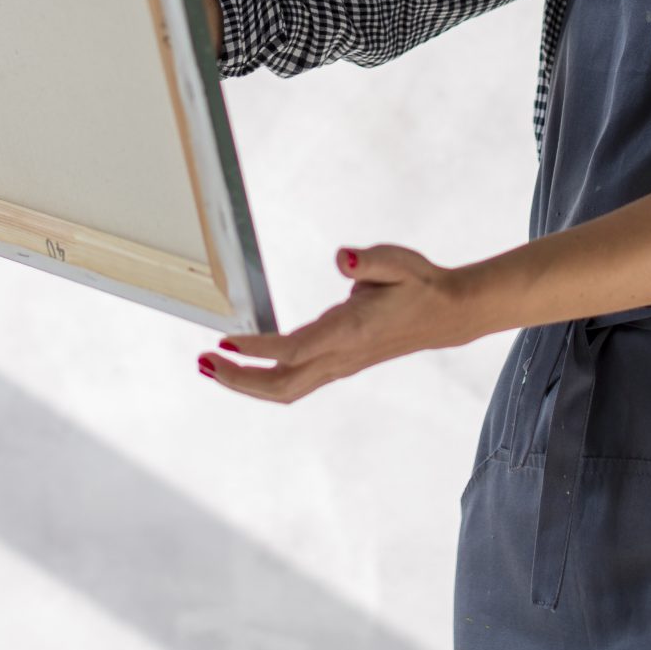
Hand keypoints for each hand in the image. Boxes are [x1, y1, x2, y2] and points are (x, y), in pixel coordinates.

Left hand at [199, 243, 488, 402]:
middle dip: (239, 379)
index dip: (256, 348)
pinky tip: (245, 364)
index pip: (293, 350)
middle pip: (281, 385)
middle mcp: (341, 356)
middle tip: (203, 361)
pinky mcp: (339, 364)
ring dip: (247, 383)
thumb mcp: (399, 262)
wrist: (447, 315)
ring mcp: (339, 365)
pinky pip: (295, 382)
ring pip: (286, 390)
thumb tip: (342, 259)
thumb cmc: (419, 284)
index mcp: (350, 333)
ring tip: (214, 366)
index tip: (225, 339)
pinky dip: (265, 378)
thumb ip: (369, 260)